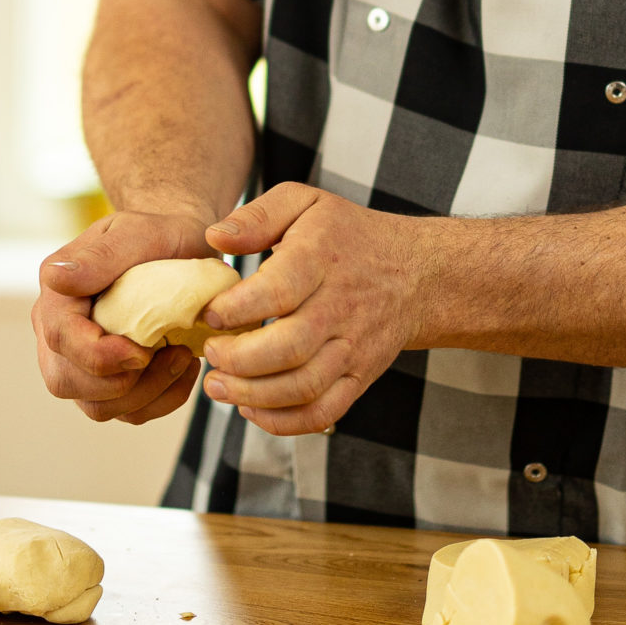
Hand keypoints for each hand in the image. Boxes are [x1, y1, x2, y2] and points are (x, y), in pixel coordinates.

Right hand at [32, 208, 213, 424]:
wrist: (183, 247)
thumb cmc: (161, 235)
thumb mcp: (138, 232)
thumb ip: (99, 257)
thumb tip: (57, 280)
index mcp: (58, 293)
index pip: (61, 340)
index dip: (99, 357)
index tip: (143, 352)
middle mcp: (60, 332)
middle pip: (70, 383)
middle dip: (125, 382)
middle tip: (176, 354)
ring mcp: (81, 362)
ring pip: (98, 408)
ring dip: (148, 394)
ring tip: (184, 359)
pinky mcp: (110, 383)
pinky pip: (128, 412)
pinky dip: (162, 401)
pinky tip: (184, 370)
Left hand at [200, 183, 431, 434]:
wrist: (417, 274)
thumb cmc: (348, 237)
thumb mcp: (305, 203)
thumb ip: (257, 216)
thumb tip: (213, 238)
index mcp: (321, 260)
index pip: (278, 291)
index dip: (235, 309)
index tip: (209, 314)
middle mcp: (341, 308)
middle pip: (289, 348)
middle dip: (237, 360)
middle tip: (210, 353)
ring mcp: (353, 348)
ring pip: (302, 387)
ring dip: (252, 395)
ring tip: (218, 386)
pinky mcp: (359, 378)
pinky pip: (323, 412)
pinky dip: (283, 421)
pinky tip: (250, 409)